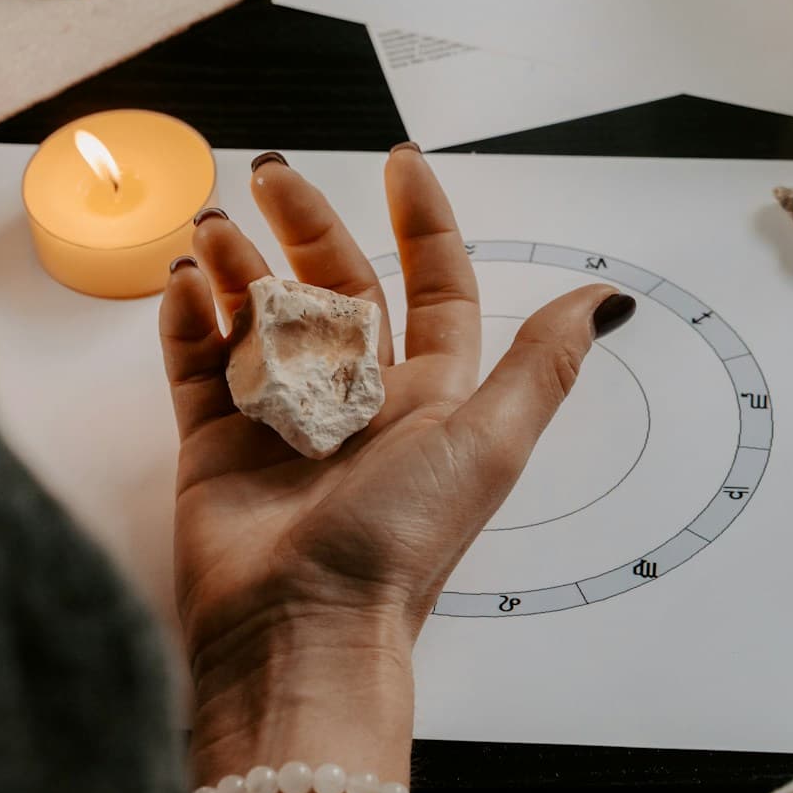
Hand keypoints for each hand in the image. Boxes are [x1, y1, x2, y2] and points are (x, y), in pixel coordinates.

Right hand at [159, 147, 626, 792]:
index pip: (430, 286)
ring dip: (239, 264)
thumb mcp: (487, 440)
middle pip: (334, 287)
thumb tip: (609, 298)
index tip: (401, 164)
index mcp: (427, 397)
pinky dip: (188, 320)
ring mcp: (280, 420)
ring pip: (260, 317)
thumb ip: (540, 364)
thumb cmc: (399, 542)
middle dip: (306, 225)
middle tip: (273, 173)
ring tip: (215, 226)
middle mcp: (355, 401)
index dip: (421, 222)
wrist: (300, 628)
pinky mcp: (215, 445)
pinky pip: (198, 366)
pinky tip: (183, 282)